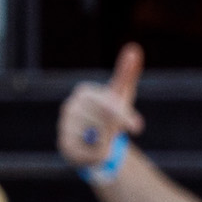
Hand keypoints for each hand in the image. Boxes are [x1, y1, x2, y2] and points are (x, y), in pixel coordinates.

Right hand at [55, 46, 144, 182]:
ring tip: (103, 139)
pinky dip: (97, 153)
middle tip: (121, 135)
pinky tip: (95, 147)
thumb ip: (127, 74)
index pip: (105, 103)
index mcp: (84, 92)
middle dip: (115, 129)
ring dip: (106, 142)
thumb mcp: (121, 95)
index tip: (138, 127)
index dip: (122, 115)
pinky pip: (87, 151)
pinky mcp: (63, 144)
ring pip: (95, 137)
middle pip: (100, 121)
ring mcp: (64, 125)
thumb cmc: (111, 115)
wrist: (97, 141)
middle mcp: (70, 107)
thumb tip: (134, 48)